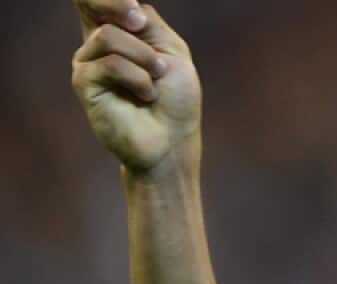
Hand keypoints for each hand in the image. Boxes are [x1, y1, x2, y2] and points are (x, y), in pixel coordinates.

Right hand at [71, 1, 200, 173]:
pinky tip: (146, 96)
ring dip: (145, 59)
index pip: (94, 1)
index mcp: (119, 32)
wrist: (172, 140)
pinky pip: (110, 64)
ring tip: (156, 82)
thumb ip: (149, 23)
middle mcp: (97, 43)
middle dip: (123, 9)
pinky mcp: (83, 83)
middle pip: (92, 4)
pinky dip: (138, 79)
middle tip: (145, 29)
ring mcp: (87, 62)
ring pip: (108, 36)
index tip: (135, 11)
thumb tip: (128, 7)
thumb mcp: (172, 51)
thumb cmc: (175, 100)